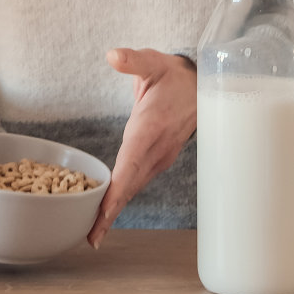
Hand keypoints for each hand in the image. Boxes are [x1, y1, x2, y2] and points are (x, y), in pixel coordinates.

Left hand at [87, 48, 197, 248]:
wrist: (201, 85)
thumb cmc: (172, 74)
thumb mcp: (153, 61)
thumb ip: (133, 60)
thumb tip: (113, 56)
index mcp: (150, 129)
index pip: (130, 165)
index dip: (117, 191)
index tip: (103, 213)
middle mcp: (155, 149)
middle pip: (130, 186)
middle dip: (112, 212)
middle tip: (92, 238)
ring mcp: (158, 157)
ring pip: (134, 187)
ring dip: (116, 209)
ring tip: (95, 233)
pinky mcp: (157, 158)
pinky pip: (136, 180)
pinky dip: (122, 197)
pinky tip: (108, 210)